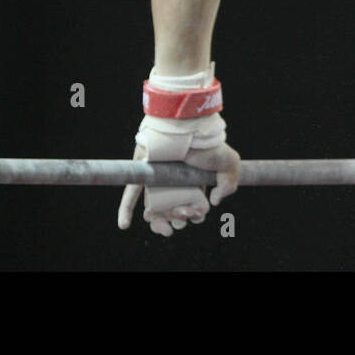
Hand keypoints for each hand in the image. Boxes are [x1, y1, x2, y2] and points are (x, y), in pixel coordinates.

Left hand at [117, 113, 239, 236]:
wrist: (189, 128)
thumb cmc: (209, 145)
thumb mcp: (230, 164)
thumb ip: (229, 185)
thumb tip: (214, 202)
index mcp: (193, 184)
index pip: (192, 209)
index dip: (195, 217)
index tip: (197, 214)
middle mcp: (175, 184)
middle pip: (173, 213)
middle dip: (178, 220)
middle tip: (182, 213)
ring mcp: (158, 181)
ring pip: (154, 211)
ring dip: (158, 223)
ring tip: (163, 222)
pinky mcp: (143, 176)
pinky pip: (131, 196)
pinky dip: (125, 211)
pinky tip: (124, 225)